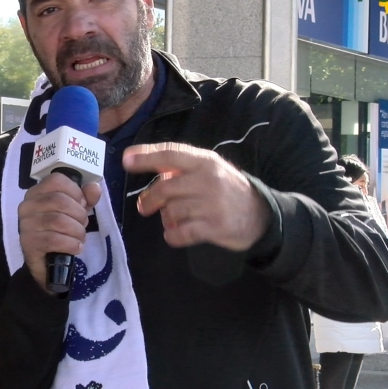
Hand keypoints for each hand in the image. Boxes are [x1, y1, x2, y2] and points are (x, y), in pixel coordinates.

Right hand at [17, 172, 101, 291]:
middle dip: (79, 214)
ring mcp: (26, 225)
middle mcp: (27, 206)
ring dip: (77, 231)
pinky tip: (75, 248)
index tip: (81, 204)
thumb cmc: (60, 231)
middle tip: (82, 225)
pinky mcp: (28, 243)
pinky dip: (71, 244)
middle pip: (60, 200)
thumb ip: (86, 199)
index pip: (57, 180)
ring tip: (79, 238)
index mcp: (37, 193)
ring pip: (58, 220)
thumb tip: (94, 188)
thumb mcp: (75, 212)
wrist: (46, 262)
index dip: (76, 192)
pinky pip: (54, 240)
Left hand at [123, 143, 270, 250]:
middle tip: (143, 207)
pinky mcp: (214, 228)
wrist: (261, 216)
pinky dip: (172, 235)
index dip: (146, 156)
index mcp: (205, 161)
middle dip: (149, 199)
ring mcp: (212, 204)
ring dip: (165, 218)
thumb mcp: (210, 169)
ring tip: (173, 218)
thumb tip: (150, 168)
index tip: (126, 160)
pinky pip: (179, 233)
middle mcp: (209, 179)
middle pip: (165, 187)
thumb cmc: (227, 190)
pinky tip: (176, 232)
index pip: (171, 154)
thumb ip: (182, 167)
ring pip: (170, 211)